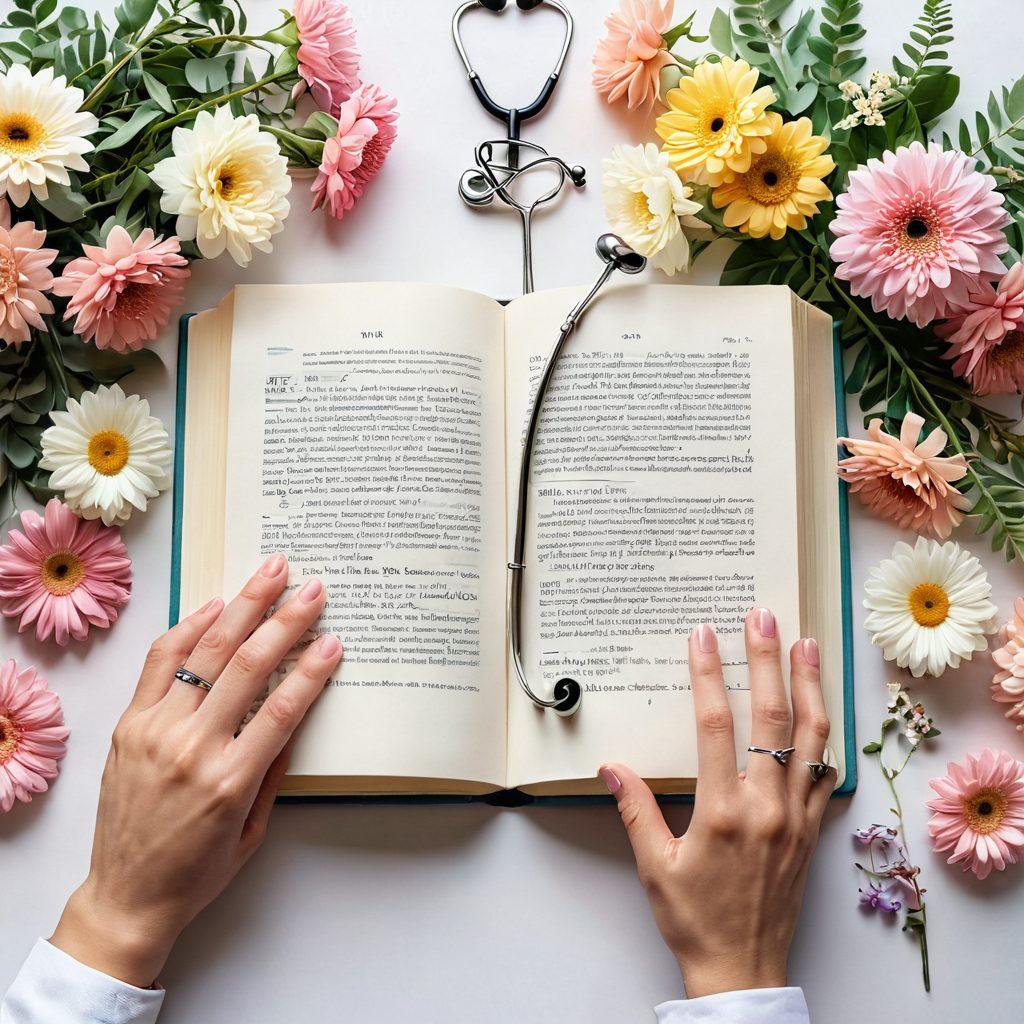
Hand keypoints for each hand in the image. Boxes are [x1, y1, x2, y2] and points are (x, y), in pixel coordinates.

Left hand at [51, 554, 342, 986]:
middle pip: (248, 666)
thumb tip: (295, 710)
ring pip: (206, 653)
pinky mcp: (129, 725)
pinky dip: (189, 628)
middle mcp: (192, 748)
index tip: (333, 639)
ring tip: (269, 574)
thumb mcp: (253, 829)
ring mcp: (155, 731)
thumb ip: (273, 768)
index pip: (283, 708)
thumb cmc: (197, 871)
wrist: (126, 896)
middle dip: (285, 620)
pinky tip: (215, 606)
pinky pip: (161, 663)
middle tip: (311, 588)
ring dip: (243, 607)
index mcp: (231, 780)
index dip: (312, 668)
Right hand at [600, 608, 831, 999]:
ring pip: (811, 739)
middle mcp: (766, 807)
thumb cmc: (694, 919)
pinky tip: (821, 714)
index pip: (716, 725)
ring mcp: (796, 818)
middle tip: (763, 617)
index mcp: (722, 811)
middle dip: (767, 661)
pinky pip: (824, 774)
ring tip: (806, 646)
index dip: (709, 674)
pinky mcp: (811, 831)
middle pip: (772, 718)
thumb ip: (635, 809)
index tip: (705, 635)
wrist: (742, 971)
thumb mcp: (654, 866)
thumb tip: (611, 766)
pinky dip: (824, 738)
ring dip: (809, 687)